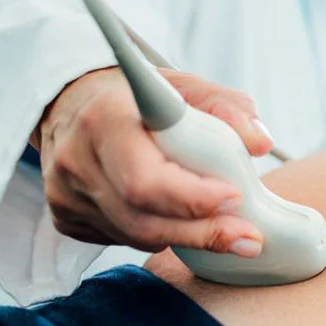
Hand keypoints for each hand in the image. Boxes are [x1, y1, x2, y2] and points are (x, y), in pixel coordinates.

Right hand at [36, 67, 273, 256]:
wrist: (75, 104)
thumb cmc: (139, 98)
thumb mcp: (185, 87)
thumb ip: (226, 108)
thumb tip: (259, 142)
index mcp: (106, 118)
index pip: (147, 177)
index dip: (192, 196)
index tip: (235, 196)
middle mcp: (79, 158)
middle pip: (142, 217)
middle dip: (202, 232)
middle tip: (247, 236)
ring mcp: (66, 192)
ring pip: (133, 235)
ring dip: (188, 239)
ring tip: (230, 233)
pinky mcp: (67, 215)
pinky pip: (121, 238)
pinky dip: (161, 235)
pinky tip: (183, 222)